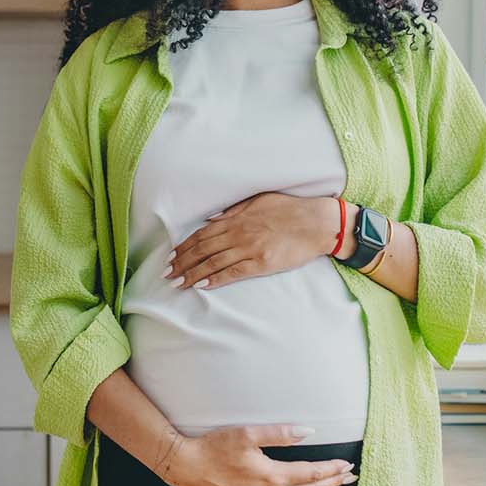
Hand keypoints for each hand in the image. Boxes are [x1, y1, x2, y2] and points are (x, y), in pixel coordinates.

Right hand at [160, 424, 357, 485]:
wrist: (187, 467)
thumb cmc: (214, 448)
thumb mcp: (247, 433)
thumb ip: (280, 433)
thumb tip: (307, 431)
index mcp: (272, 475)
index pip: (311, 473)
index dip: (331, 469)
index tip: (347, 465)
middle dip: (332, 484)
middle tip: (350, 478)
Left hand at [166, 193, 341, 289]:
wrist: (317, 223)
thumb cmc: (290, 209)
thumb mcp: (259, 200)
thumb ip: (234, 210)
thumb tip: (211, 219)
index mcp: (236, 218)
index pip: (202, 234)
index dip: (185, 246)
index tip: (172, 256)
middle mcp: (238, 233)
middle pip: (203, 250)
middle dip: (182, 262)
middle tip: (167, 274)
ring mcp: (249, 249)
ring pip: (213, 263)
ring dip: (192, 273)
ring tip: (178, 282)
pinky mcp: (261, 263)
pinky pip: (233, 273)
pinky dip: (215, 279)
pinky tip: (201, 285)